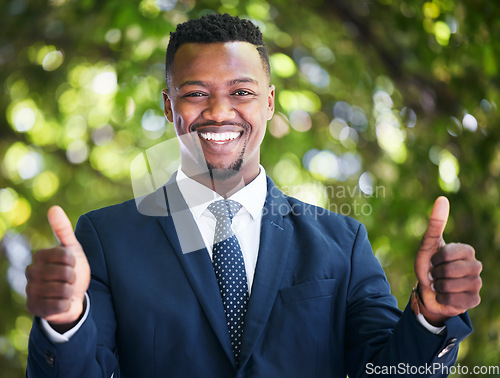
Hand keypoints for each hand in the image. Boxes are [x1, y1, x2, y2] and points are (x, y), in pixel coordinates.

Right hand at [26, 206, 89, 331]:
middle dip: (74, 277)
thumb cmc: (72, 270)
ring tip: (66, 291)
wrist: (74, 296)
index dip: (74, 261)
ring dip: (70, 291)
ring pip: (62, 290)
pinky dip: (66, 304)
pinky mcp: (34, 309)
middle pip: (64, 273)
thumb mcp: (72, 248)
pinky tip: (63, 302)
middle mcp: (31, 273)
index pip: (65, 255)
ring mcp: (31, 291)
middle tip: (70, 280)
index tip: (72, 264)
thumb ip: (63, 229)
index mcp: (39, 256)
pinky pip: (58, 306)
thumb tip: (54, 208)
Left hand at [414, 197, 481, 325]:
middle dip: (435, 274)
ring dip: (438, 287)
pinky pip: (455, 301)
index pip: (448, 253)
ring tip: (439, 285)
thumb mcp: (428, 244)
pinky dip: (443, 299)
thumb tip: (442, 198)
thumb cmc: (428, 264)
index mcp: (467, 250)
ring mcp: (477, 284)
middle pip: (450, 271)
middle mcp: (476, 266)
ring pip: (452, 287)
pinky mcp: (474, 300)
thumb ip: (435, 223)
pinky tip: (444, 296)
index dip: (435, 259)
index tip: (433, 260)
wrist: (427, 290)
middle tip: (435, 274)